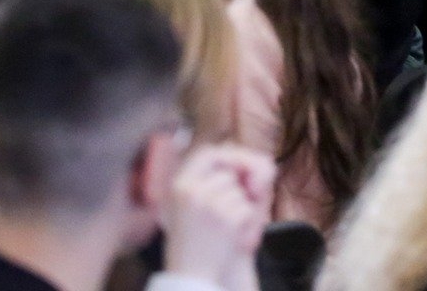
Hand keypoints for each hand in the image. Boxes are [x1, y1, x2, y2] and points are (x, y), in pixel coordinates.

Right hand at [163, 144, 274, 287]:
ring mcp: (210, 204)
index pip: (206, 153)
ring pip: (238, 192)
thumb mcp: (182, 204)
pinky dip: (243, 221)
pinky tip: (228, 234)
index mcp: (179, 186)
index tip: (232, 170)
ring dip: (236, 207)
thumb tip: (229, 152)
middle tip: (222, 211)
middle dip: (232, 190)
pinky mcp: (227, 219)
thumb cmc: (189, 241)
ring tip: (220, 226)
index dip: (224, 158)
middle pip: (228, 175)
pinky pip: (246, 208)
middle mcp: (193, 191)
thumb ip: (200, 179)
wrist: (190, 275)